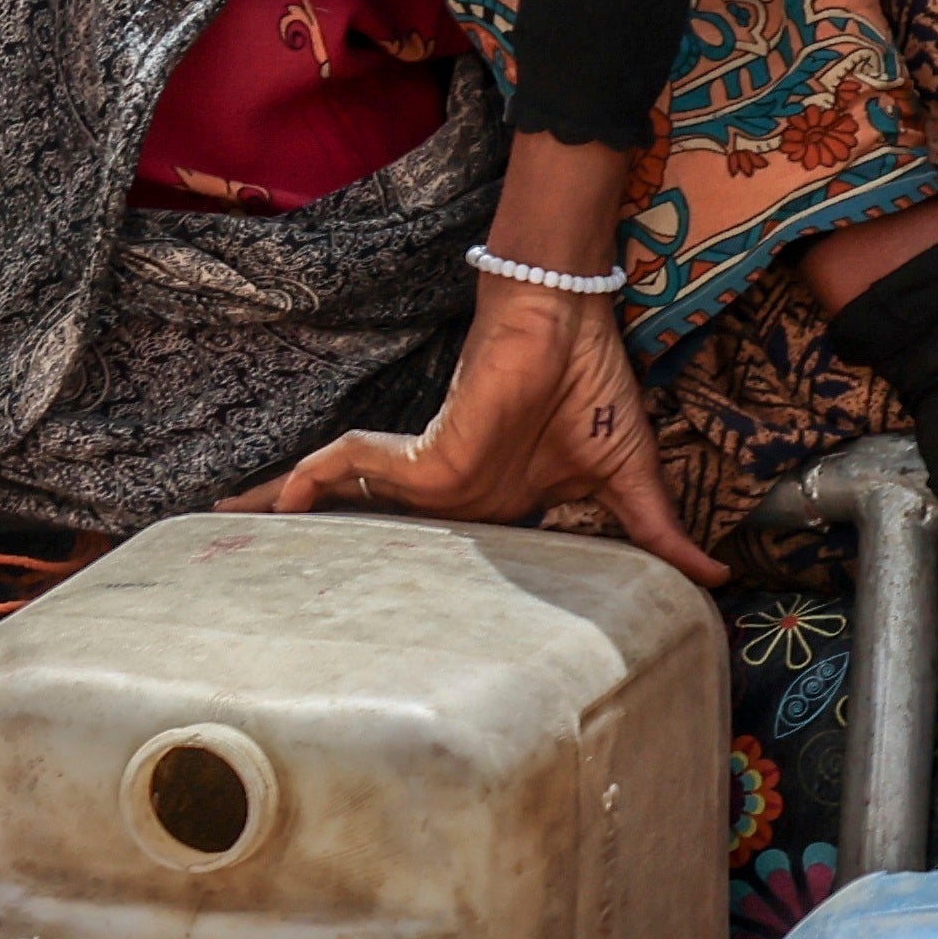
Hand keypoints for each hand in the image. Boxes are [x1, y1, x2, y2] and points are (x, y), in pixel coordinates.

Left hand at [250, 268, 719, 578]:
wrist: (569, 326)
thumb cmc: (591, 386)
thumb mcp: (626, 479)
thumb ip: (657, 533)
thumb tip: (717, 580)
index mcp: (494, 507)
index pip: (434, 552)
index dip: (399, 576)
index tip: (370, 612)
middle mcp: (452, 496)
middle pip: (370, 531)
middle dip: (314, 548)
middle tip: (258, 581)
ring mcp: (430, 476)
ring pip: (339, 500)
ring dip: (280, 511)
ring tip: (220, 523)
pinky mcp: (419, 453)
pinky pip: (344, 468)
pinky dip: (303, 483)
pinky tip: (272, 501)